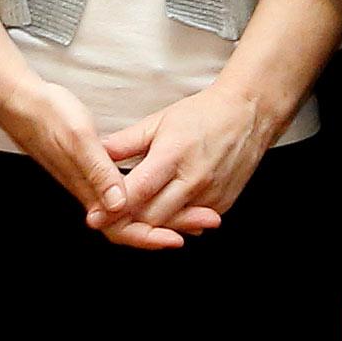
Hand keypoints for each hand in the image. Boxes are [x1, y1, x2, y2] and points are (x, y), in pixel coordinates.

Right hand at [0, 77, 188, 249]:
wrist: (22, 102)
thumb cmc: (49, 116)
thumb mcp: (78, 139)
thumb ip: (99, 172)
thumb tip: (120, 205)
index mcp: (89, 188)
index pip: (122, 227)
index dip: (151, 235)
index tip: (178, 237)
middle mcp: (92, 192)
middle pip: (133, 223)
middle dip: (170, 225)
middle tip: (206, 220)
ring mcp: (93, 182)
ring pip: (133, 211)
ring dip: (165, 213)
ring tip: (196, 211)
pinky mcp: (95, 170)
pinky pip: (128, 194)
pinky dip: (151, 197)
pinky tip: (169, 190)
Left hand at [97, 84, 274, 245]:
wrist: (248, 115)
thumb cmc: (202, 115)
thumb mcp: (159, 120)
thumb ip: (126, 141)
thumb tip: (95, 153)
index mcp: (173, 155)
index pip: (138, 191)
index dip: (113, 208)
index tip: (94, 217)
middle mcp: (193, 179)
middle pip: (151, 216)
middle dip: (126, 222)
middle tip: (106, 220)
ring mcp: (210, 195)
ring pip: (171, 225)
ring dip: (148, 226)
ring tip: (129, 220)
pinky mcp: (222, 204)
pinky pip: (191, 223)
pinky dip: (173, 222)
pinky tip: (160, 213)